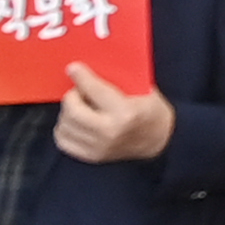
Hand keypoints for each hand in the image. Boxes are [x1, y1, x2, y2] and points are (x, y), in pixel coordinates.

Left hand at [53, 64, 174, 163]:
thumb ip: (116, 80)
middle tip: (79, 91)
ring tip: (79, 107)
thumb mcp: (143, 90)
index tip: (73, 68)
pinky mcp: (93, 156)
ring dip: (68, 112)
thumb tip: (88, 70)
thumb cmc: (151, 111)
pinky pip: (64, 141)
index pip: (93, 90)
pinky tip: (75, 122)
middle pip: (72, 110)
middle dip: (72, 96)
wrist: (160, 139)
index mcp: (125, 112)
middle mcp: (109, 132)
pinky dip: (65, 129)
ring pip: (65, 125)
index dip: (80, 75)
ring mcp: (99, 147)